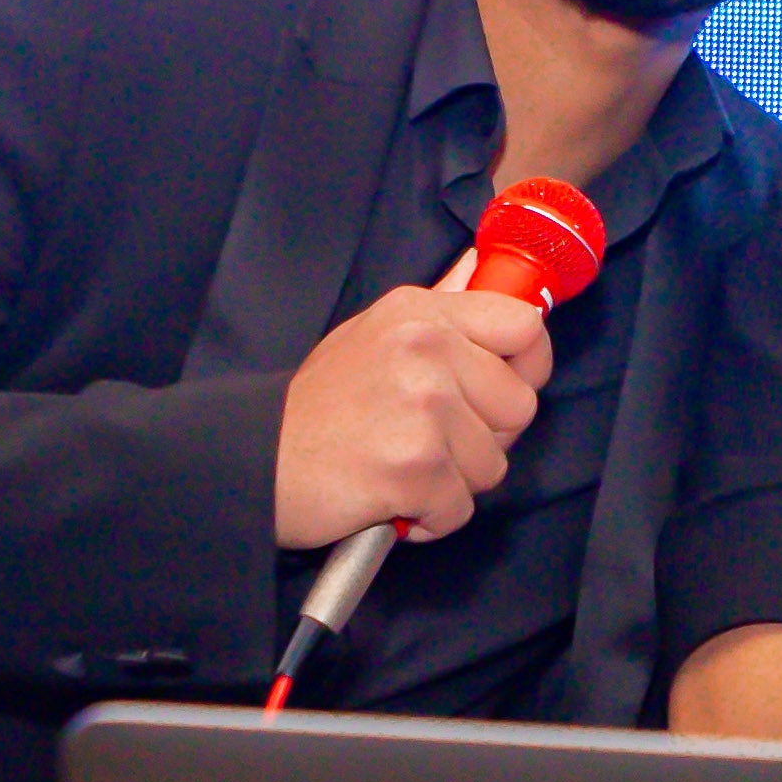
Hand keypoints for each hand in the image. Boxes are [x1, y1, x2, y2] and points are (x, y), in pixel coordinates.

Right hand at [272, 282, 553, 548]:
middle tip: (429, 440)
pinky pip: (461, 508)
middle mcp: (426, 349)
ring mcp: (423, 408)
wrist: (254, 462)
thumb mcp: (373, 334)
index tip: (499, 390)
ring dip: (453, 482)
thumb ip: (439, 308)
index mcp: (420, 313)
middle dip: (485, 438)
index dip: (527, 367)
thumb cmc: (318, 408)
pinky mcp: (415, 467)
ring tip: (401, 466)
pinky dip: (429, 517)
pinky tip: (390, 497)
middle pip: (520, 406)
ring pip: (493, 465)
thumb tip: (480, 264)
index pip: (525, 326)